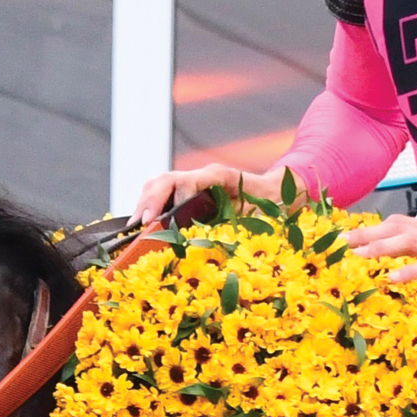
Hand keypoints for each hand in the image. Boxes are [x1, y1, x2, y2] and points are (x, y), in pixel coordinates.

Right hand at [130, 163, 286, 228]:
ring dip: (145, 203)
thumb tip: (216, 240)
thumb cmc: (274, 204)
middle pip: (164, 180)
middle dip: (148, 201)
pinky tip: (143, 224)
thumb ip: (241, 222)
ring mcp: (196, 182)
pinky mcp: (191, 192)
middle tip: (138, 225)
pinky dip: (151, 206)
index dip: (167, 199)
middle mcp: (203, 176)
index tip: (155, 220)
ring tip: (134, 226)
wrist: (282, 192)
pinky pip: (165, 193)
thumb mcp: (261, 214)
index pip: (184, 181)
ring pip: (160, 184)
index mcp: (219, 176)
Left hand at [345, 218, 416, 299]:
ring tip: (355, 256)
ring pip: (406, 244)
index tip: (348, 234)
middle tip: (338, 243)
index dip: (373, 228)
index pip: (400, 224)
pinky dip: (409, 272)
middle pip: (395, 229)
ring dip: (379, 248)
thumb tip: (416, 258)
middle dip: (366, 235)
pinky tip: (391, 279)